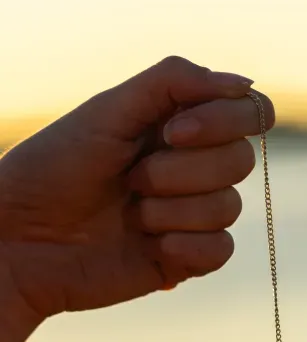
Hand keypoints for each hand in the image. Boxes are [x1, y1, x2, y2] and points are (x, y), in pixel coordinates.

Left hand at [0, 57, 273, 319]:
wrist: (19, 240)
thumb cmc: (53, 170)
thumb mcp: (107, 111)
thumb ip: (174, 83)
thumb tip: (244, 83)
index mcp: (178, 125)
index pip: (248, 112)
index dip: (226, 121)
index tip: (171, 132)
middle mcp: (191, 167)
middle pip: (241, 160)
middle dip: (182, 170)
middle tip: (129, 178)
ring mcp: (190, 214)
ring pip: (229, 207)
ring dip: (173, 209)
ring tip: (130, 215)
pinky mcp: (185, 258)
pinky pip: (221, 250)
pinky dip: (187, 246)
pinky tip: (149, 246)